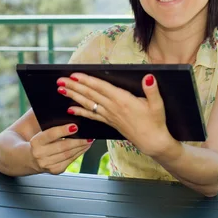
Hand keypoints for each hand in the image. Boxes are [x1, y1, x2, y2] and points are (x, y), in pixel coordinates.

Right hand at [29, 124, 92, 174]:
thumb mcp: (40, 132)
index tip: (75, 126)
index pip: (50, 135)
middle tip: (89, 135)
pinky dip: (79, 153)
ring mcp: (47, 164)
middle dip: (78, 141)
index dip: (63, 130)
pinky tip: (84, 147)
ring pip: (68, 154)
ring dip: (81, 147)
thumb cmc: (39, 141)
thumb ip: (52, 124)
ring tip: (89, 140)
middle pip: (63, 147)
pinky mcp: (54, 170)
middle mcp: (39, 154)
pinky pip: (69, 160)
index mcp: (35, 142)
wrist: (29, 158)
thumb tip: (71, 117)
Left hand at [56, 73, 173, 156]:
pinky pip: (91, 116)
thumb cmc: (156, 122)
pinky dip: (80, 112)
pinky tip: (70, 109)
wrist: (153, 142)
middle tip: (60, 80)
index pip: (101, 88)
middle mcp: (113, 108)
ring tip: (61, 90)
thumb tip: (148, 77)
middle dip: (74, 87)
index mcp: (123, 100)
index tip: (74, 75)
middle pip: (90, 95)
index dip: (87, 81)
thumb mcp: (158, 104)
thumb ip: (152, 90)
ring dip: (73, 96)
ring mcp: (110, 116)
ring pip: (88, 104)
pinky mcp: (109, 122)